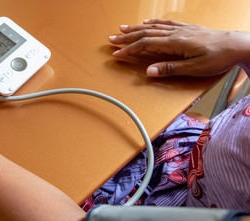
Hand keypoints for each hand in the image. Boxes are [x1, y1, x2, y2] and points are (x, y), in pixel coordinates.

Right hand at [109, 19, 249, 76]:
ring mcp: (180, 29)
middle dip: (126, 38)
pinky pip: (165, 23)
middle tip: (111, 40)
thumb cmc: (217, 58)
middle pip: (145, 33)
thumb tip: (148, 72)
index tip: (116, 54)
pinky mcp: (186, 28)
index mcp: (175, 43)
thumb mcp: (193, 68)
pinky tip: (146, 22)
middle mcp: (175, 33)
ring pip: (153, 27)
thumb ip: (170, 69)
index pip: (145, 45)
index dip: (129, 50)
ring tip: (122, 29)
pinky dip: (153, 23)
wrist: (236, 45)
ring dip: (135, 29)